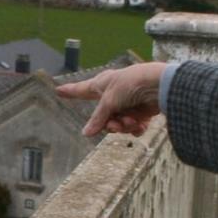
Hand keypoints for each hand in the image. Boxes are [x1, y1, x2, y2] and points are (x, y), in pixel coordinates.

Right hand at [55, 62, 169, 136]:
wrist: (160, 85)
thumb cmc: (131, 84)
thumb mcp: (110, 101)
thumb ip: (99, 118)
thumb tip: (86, 133)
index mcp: (102, 84)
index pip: (81, 90)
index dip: (70, 91)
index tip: (58, 90)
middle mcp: (113, 95)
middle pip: (103, 118)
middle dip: (110, 124)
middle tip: (117, 124)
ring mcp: (127, 104)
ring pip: (118, 124)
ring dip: (125, 126)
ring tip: (132, 121)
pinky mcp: (140, 112)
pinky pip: (132, 127)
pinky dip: (136, 128)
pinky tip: (141, 124)